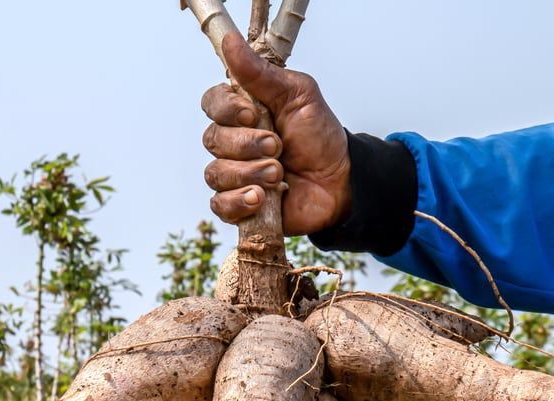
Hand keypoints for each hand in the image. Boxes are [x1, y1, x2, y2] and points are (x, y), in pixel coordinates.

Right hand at [201, 32, 350, 235]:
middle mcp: (233, 142)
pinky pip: (220, 205)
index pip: (212, 104)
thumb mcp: (298, 96)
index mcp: (244, 112)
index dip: (227, 110)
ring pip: (216, 173)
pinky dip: (239, 202)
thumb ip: (261, 73)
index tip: (253, 114)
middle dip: (247, 144)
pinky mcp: (239, 205)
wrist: (341, 181)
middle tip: (279, 147)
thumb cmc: (320, 137)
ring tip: (278, 175)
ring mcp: (234, 174)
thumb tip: (230, 42)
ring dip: (249, 173)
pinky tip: (261, 198)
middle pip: (213, 139)